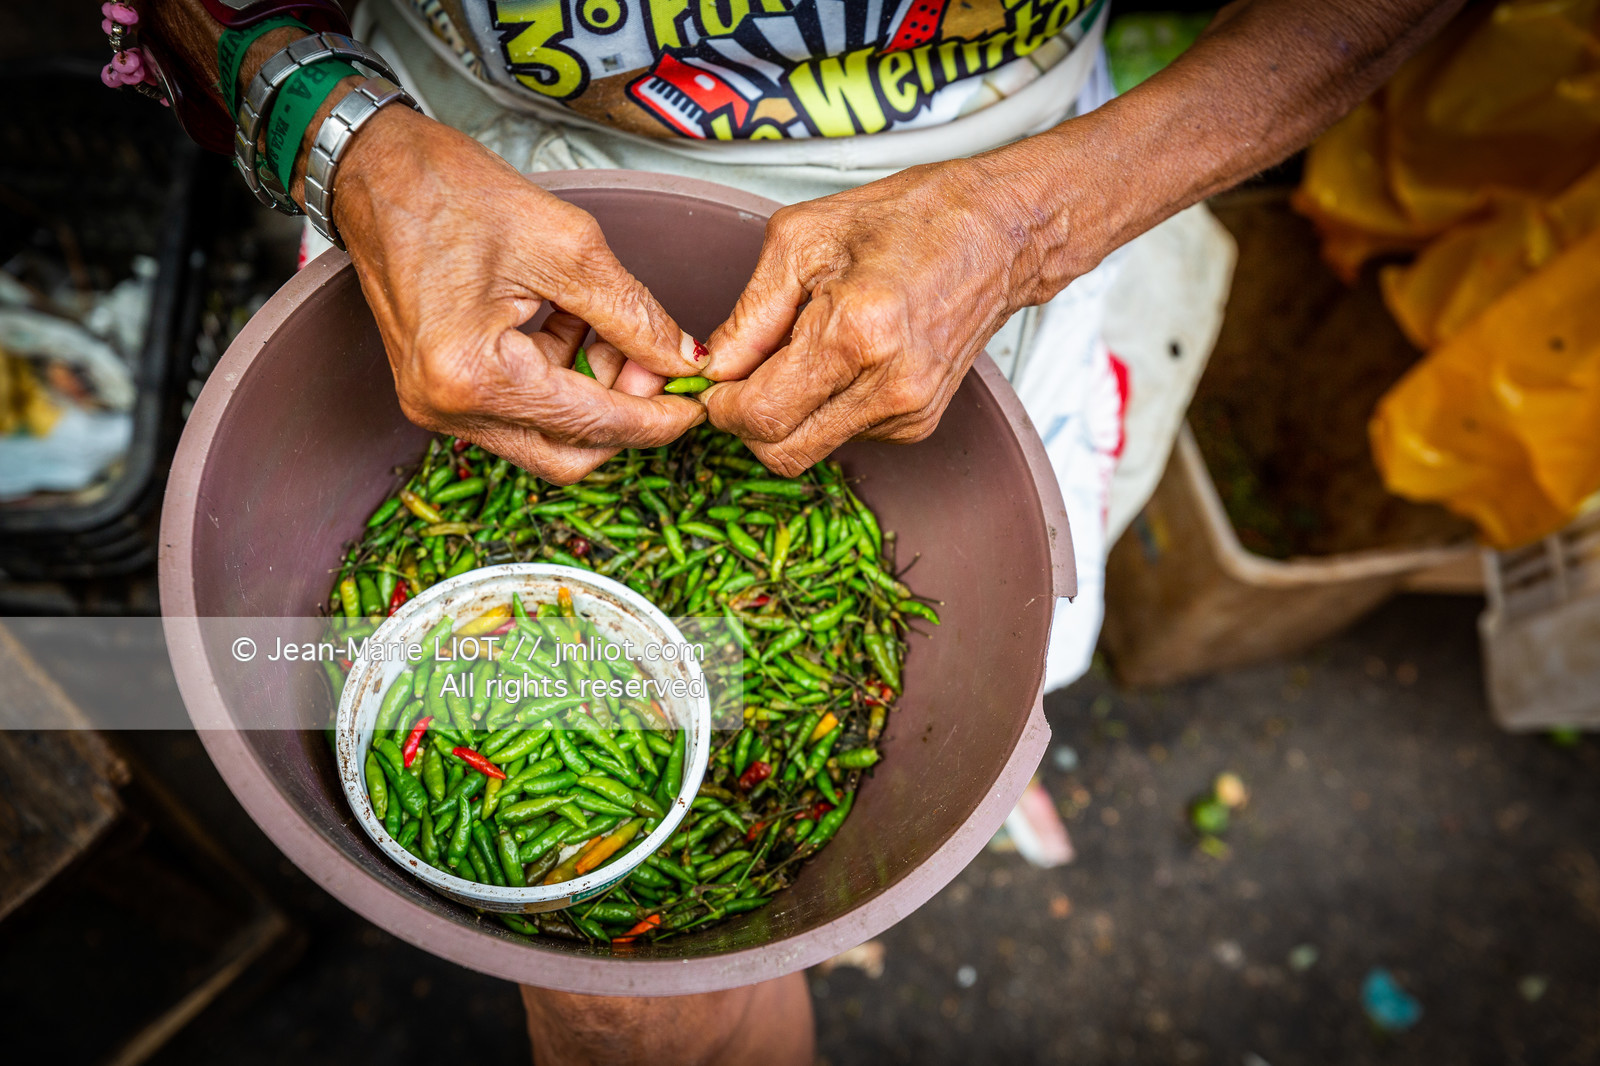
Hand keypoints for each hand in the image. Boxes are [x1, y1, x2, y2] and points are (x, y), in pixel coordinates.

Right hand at [332, 108, 707, 482]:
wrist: (375, 170)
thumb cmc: (449, 190)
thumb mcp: (567, 244)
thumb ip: (634, 314)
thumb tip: (683, 360)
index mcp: (472, 374)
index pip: (591, 424)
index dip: (657, 417)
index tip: (699, 403)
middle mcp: (447, 407)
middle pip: (568, 455)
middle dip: (624, 414)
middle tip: (658, 362)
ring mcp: (437, 406)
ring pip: (546, 438)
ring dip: (592, 395)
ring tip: (609, 328)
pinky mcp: (440, 393)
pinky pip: (518, 413)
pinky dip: (559, 382)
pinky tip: (573, 327)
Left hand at [701, 154, 1073, 475]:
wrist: (998, 233)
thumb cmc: (909, 219)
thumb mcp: (802, 239)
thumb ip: (749, 315)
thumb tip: (714, 367)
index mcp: (856, 333)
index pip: (762, 416)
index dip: (722, 407)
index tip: (714, 383)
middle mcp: (889, 386)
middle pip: (783, 451)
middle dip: (749, 422)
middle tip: (744, 376)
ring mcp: (910, 411)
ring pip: (812, 449)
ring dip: (791, 413)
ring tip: (807, 348)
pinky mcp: (920, 422)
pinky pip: (847, 435)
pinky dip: (827, 407)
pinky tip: (845, 360)